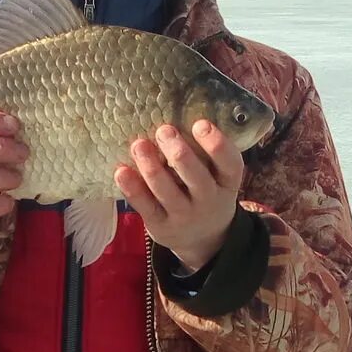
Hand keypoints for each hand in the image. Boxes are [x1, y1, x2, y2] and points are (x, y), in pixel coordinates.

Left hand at [114, 120, 243, 270]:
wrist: (203, 239)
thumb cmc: (207, 192)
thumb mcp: (217, 176)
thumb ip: (205, 153)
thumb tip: (178, 112)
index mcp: (227, 183)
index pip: (230, 164)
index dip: (216, 144)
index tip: (200, 124)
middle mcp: (209, 201)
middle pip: (196, 177)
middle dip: (178, 153)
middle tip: (164, 130)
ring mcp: (185, 216)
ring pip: (166, 191)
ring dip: (151, 166)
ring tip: (139, 144)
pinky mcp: (161, 226)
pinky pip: (145, 206)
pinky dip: (133, 188)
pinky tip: (121, 171)